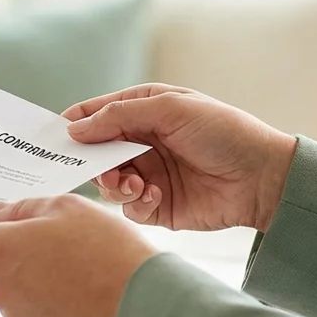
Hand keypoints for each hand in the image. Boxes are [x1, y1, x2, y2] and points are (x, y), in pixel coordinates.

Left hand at [0, 195, 156, 316]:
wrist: (142, 306)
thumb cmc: (105, 249)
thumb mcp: (66, 207)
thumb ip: (23, 209)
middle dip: (14, 255)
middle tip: (55, 244)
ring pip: (16, 295)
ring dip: (34, 282)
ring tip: (78, 272)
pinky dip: (52, 308)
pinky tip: (82, 298)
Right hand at [63, 85, 295, 231]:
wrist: (262, 178)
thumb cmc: (223, 132)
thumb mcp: (171, 109)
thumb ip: (120, 115)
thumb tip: (75, 128)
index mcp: (146, 111)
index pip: (98, 114)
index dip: (75, 123)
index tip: (54, 136)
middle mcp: (143, 143)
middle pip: (96, 152)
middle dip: (93, 160)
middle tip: (101, 167)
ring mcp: (149, 175)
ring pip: (107, 182)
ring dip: (114, 183)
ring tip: (134, 183)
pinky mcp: (157, 206)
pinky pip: (128, 208)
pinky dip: (135, 202)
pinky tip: (154, 195)